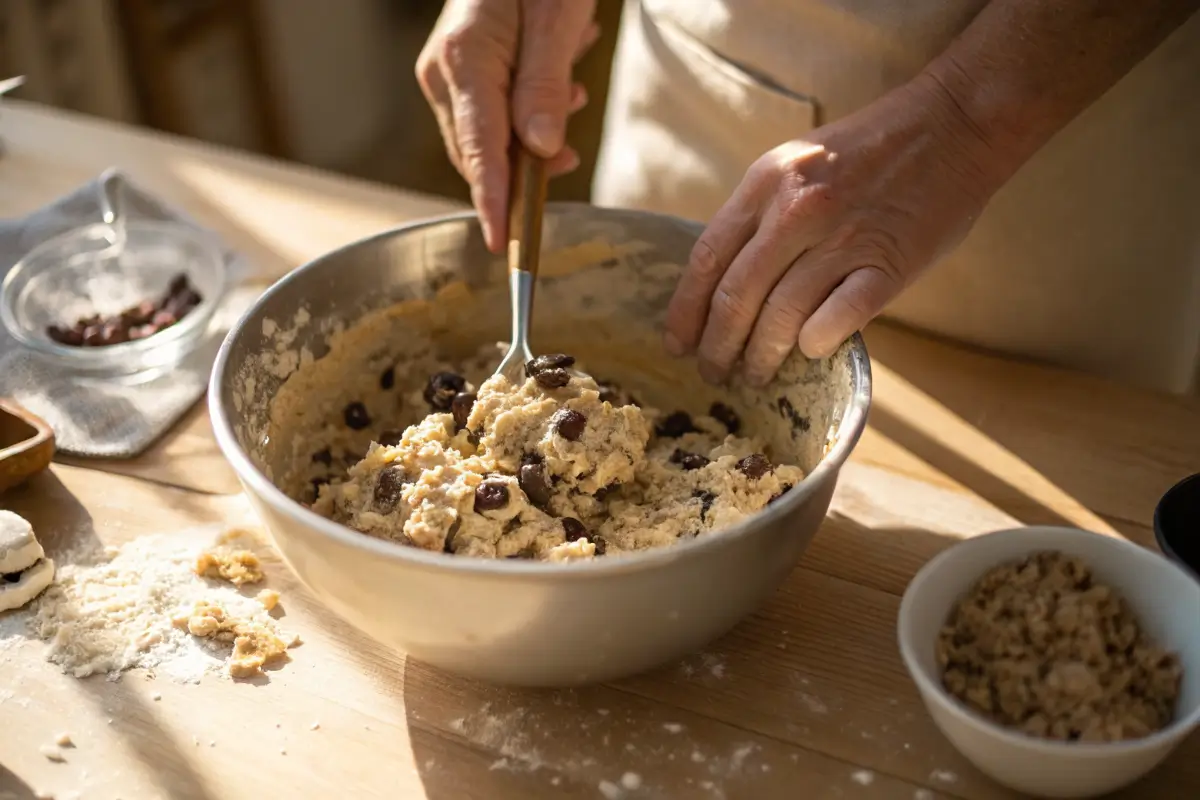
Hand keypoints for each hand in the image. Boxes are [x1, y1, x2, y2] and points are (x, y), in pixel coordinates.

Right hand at [416, 0, 598, 252]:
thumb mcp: (558, 22)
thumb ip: (545, 87)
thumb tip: (540, 151)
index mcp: (464, 61)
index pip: (479, 152)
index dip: (494, 204)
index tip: (505, 246)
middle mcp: (446, 71)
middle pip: (479, 154)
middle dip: (523, 172)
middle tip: (566, 164)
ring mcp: (450, 71)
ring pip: (488, 139)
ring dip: (532, 142)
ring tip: (570, 99)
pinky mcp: (463, 69)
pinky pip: (491, 117)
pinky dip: (527, 122)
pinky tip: (559, 92)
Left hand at [663, 76, 996, 385]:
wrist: (954, 123)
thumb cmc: (869, 151)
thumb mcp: (797, 164)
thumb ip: (761, 215)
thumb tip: (724, 282)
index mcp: (766, 183)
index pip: (706, 260)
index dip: (686, 312)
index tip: (678, 344)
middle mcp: (797, 211)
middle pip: (736, 297)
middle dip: (717, 347)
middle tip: (714, 373)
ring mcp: (844, 238)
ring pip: (781, 316)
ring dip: (762, 357)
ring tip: (756, 376)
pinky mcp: (889, 264)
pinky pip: (838, 319)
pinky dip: (816, 343)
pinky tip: (809, 352)